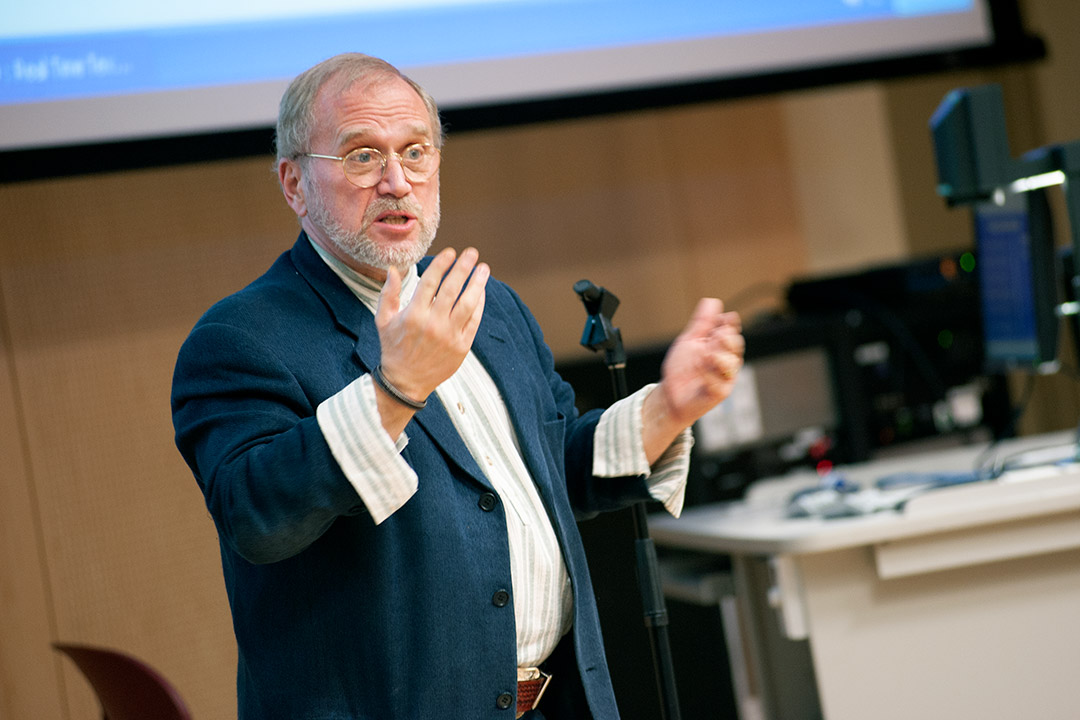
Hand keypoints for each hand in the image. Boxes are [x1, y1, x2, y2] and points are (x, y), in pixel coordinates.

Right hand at [374, 247, 488, 407]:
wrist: (405, 383)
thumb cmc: (393, 348)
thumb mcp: (383, 320)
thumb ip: (388, 293)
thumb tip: (393, 268)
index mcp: (413, 315)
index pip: (430, 282)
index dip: (442, 264)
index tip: (451, 251)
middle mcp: (432, 324)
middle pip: (451, 289)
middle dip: (463, 267)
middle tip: (471, 252)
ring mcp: (449, 336)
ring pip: (468, 304)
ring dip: (478, 283)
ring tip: (484, 268)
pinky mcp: (461, 347)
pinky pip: (474, 321)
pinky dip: (479, 304)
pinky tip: (481, 291)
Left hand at [642, 298, 743, 461]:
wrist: (670, 394)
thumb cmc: (681, 368)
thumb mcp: (689, 341)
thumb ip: (702, 323)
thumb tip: (712, 301)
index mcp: (720, 344)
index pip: (732, 329)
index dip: (730, 323)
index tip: (725, 319)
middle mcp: (726, 359)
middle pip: (736, 344)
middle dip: (727, 338)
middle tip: (717, 336)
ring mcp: (724, 376)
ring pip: (731, 364)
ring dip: (719, 357)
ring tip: (706, 355)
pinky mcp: (719, 392)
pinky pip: (720, 384)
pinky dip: (709, 376)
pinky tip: (700, 371)